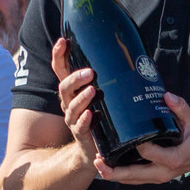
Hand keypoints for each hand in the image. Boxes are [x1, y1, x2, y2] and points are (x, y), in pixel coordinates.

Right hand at [50, 37, 102, 168]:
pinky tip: (91, 114)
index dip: (59, 56)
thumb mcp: (104, 93)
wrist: (95, 149)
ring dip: (81, 98)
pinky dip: (85, 120)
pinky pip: (81, 127)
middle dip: (75, 78)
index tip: (63, 41)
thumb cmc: (102, 115)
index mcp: (74, 91)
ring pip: (72, 107)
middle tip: (90, 72)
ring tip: (92, 90)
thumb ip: (109, 76)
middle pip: (64, 88)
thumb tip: (130, 49)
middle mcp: (70, 103)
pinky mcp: (83, 134)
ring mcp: (74, 119)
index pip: (61, 71)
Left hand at [95, 92, 189, 185]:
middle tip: (97, 159)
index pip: (148, 152)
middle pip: (133, 175)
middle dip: (113, 170)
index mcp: (173, 158)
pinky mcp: (155, 177)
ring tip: (98, 163)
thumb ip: (181, 108)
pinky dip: (122, 175)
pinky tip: (110, 166)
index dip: (134, 144)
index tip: (124, 133)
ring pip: (131, 180)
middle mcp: (164, 172)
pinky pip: (135, 179)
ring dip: (114, 174)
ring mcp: (159, 177)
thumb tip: (166, 95)